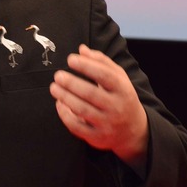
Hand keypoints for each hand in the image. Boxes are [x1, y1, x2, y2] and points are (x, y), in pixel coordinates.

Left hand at [49, 44, 148, 174]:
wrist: (133, 131)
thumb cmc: (121, 97)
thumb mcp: (118, 78)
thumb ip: (101, 61)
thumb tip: (81, 49)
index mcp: (123, 89)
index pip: (105, 76)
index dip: (87, 66)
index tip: (71, 59)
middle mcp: (117, 107)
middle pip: (91, 94)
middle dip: (71, 83)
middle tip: (57, 75)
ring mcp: (107, 124)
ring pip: (82, 110)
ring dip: (65, 97)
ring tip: (53, 87)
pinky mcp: (97, 137)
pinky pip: (77, 127)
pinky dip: (65, 115)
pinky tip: (59, 103)